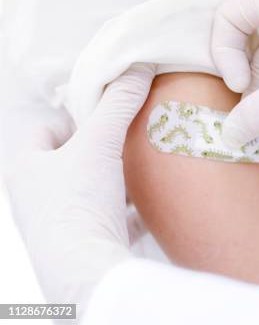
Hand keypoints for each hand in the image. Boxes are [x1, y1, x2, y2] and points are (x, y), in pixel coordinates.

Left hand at [4, 64, 155, 307]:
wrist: (88, 271)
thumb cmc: (78, 204)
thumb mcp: (100, 144)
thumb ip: (118, 103)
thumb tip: (138, 66)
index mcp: (26, 166)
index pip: (48, 126)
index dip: (79, 116)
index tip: (110, 116)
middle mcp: (37, 195)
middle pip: (74, 158)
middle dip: (106, 148)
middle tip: (132, 139)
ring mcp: (61, 221)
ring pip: (93, 188)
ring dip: (119, 179)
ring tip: (146, 168)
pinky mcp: (85, 242)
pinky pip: (111, 217)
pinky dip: (131, 210)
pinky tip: (153, 204)